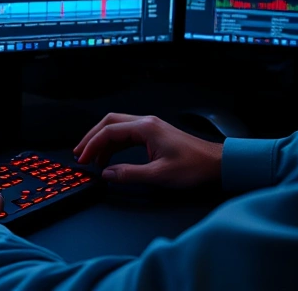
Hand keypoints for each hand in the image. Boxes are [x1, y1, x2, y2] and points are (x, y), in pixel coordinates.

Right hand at [74, 113, 223, 188]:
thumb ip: (130, 174)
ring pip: (117, 127)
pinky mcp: (154, 135)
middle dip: (92, 137)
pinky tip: (110, 158)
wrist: (216, 163)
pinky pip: (127, 135)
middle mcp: (146, 123)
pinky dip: (114, 144)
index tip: (83, 158)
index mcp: (146, 128)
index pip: (109, 131)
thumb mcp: (159, 175)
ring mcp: (150, 127)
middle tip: (80, 152)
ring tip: (92, 157)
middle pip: (110, 123)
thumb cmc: (194, 166)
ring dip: (102, 141)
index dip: (92, 145)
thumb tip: (107, 174)